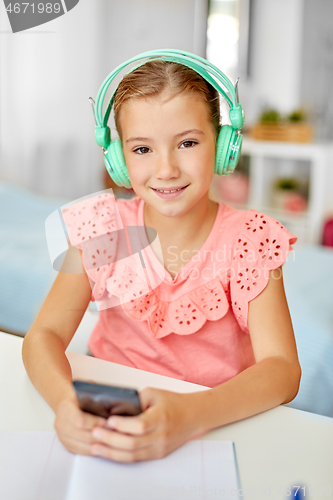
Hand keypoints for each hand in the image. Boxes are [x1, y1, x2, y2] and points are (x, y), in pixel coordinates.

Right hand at [54, 395, 106, 454]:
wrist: (66, 403)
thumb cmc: (78, 397)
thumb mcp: (86, 393)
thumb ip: (95, 402)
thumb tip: (109, 412)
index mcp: (65, 408)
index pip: (80, 420)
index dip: (95, 423)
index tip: (108, 423)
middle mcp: (61, 424)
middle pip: (83, 436)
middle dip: (100, 436)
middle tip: (114, 435)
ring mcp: (62, 436)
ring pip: (83, 446)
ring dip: (99, 445)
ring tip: (112, 442)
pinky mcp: (66, 444)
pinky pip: (81, 451)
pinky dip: (93, 450)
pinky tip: (104, 446)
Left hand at [90, 388, 204, 462]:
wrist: (192, 416)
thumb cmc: (172, 403)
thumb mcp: (154, 393)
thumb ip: (135, 399)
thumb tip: (113, 407)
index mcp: (162, 418)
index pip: (140, 425)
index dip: (123, 425)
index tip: (108, 420)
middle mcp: (161, 436)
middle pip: (133, 443)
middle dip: (110, 440)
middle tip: (95, 433)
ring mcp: (160, 448)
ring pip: (132, 455)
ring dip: (111, 452)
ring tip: (96, 446)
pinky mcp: (157, 454)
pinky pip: (136, 459)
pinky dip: (120, 456)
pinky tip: (108, 452)